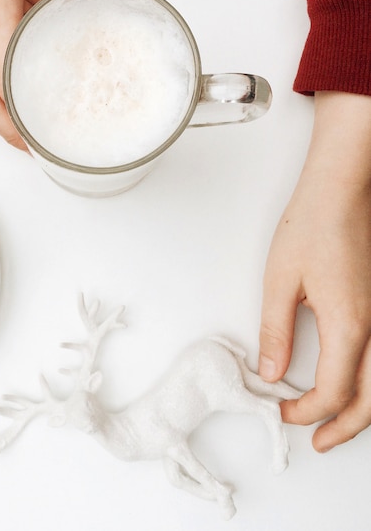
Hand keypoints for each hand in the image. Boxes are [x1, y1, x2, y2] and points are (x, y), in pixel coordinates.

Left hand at [260, 91, 370, 451]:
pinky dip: (368, 382)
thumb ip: (275, 332)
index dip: (306, 411)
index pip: (333, 392)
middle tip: (318, 441)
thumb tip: (271, 372)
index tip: (279, 411)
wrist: (342, 190)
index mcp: (349, 326)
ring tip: (335, 424)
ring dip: (361, 410)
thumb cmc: (311, 227)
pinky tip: (349, 382)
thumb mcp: (280, 282)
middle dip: (344, 427)